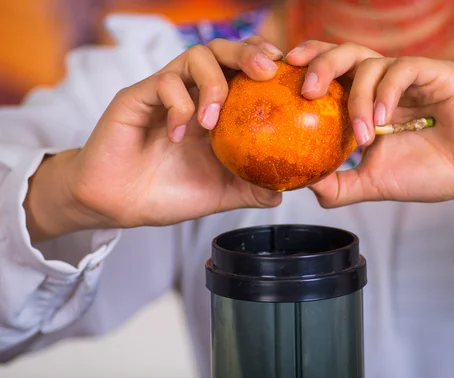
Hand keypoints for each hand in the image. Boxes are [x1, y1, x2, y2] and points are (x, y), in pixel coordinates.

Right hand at [28, 37, 285, 239]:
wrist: (121, 205)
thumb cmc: (168, 193)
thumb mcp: (220, 193)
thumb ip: (250, 189)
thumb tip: (283, 191)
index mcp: (214, 109)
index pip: (242, 70)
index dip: (265, 62)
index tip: (286, 73)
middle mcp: (192, 93)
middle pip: (222, 50)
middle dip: (247, 52)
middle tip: (266, 71)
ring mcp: (165, 93)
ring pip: (195, 55)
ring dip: (213, 83)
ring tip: (212, 121)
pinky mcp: (137, 97)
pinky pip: (164, 83)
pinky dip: (179, 106)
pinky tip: (178, 136)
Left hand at [286, 41, 453, 206]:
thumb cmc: (431, 171)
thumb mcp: (374, 182)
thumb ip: (339, 184)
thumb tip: (303, 186)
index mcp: (367, 99)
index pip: (331, 72)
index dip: (306, 68)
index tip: (282, 78)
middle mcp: (384, 82)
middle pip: (343, 53)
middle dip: (319, 64)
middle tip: (305, 91)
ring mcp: (409, 75)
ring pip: (370, 61)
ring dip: (358, 97)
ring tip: (362, 135)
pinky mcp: (436, 73)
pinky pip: (402, 69)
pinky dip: (387, 92)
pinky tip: (385, 120)